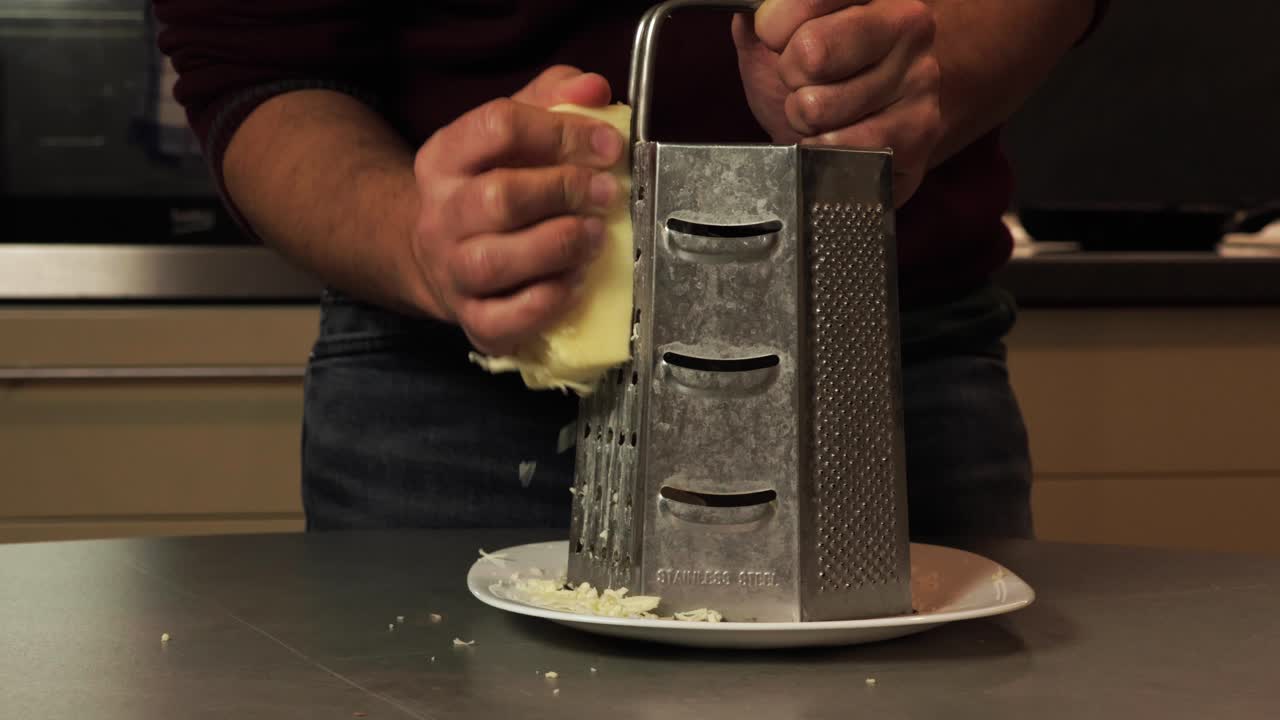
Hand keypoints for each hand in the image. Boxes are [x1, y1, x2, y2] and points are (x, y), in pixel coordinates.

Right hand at [410, 66, 624, 355]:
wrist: (440, 257)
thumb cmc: (491, 186)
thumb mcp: (512, 133)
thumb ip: (553, 101)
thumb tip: (594, 89)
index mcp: (446, 157)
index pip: (498, 127)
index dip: (562, 133)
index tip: (608, 146)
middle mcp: (441, 214)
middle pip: (498, 197)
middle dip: (564, 191)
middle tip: (607, 194)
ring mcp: (451, 271)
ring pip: (495, 262)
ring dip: (558, 247)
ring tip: (596, 237)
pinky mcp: (471, 320)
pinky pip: (504, 320)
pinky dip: (547, 303)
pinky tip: (575, 282)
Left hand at [733, 0, 942, 204]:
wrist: (866, 126)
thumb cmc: (821, 74)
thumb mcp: (783, 33)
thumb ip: (766, 14)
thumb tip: (749, 12)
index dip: (772, 27)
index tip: (775, 37)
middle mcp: (907, 24)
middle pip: (812, 51)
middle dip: (789, 74)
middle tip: (800, 80)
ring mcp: (918, 78)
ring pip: (818, 107)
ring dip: (803, 118)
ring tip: (821, 112)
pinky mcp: (918, 130)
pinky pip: (838, 146)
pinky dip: (819, 149)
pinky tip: (833, 137)